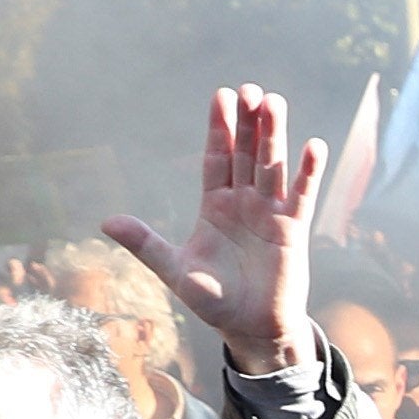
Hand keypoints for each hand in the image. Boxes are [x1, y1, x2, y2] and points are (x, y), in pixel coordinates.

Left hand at [104, 86, 323, 376]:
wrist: (250, 329)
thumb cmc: (214, 301)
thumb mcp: (174, 270)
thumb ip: (145, 243)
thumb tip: (105, 222)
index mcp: (214, 206)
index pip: (216, 157)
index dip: (218, 128)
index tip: (220, 96)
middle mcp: (243, 202)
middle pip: (246, 153)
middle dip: (248, 122)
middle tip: (249, 89)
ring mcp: (269, 213)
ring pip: (272, 165)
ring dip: (275, 135)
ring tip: (274, 102)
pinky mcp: (292, 230)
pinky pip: (301, 195)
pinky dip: (308, 172)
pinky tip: (312, 145)